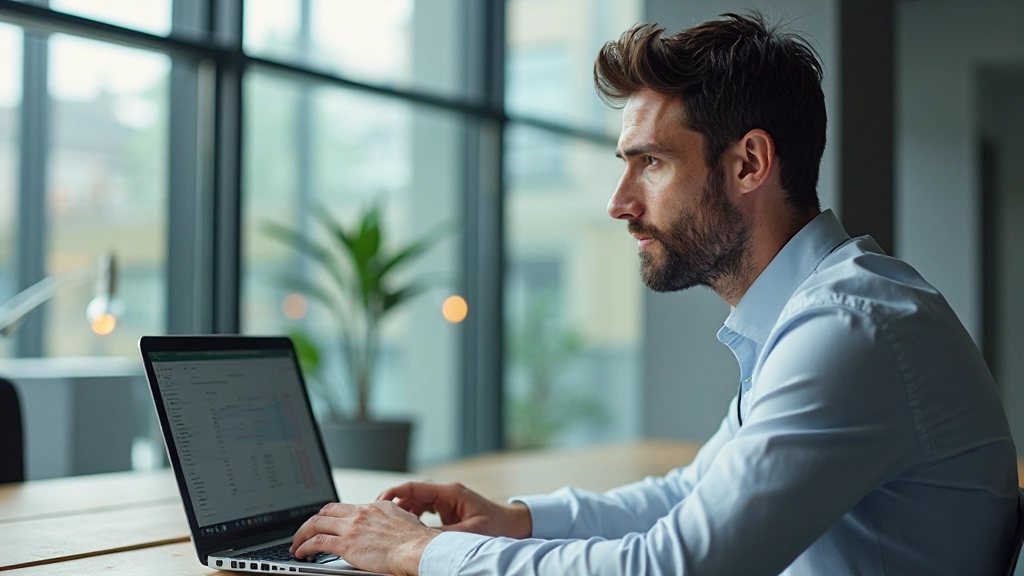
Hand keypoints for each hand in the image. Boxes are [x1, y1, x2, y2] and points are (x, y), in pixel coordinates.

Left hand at [289, 501, 438, 575]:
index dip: (331, 515)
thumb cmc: (417, 540)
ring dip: (302, 534)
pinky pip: (317, 542)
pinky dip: (305, 547)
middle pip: (326, 511)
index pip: (345, 507)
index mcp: (374, 507)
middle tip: (305, 531)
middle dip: (312, 521)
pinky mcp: (346, 544)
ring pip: (316, 524)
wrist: (417, 548)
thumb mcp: (405, 519)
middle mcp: (360, 513)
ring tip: (296, 544)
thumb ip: (393, 518)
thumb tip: (393, 523)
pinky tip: (301, 553)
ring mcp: (352, 527)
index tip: (326, 522)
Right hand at [378, 482, 531, 538]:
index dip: (394, 493)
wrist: (514, 524)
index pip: (415, 487)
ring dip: (402, 512)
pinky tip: (407, 529)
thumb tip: (422, 540)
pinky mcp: (447, 509)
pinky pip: (424, 510)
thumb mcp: (470, 531)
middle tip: (378, 517)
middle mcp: (446, 493)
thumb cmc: (497, 524)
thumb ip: (445, 535)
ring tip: (388, 525)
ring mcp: (446, 500)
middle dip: (394, 504)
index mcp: (450, 492)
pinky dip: (413, 518)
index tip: (379, 502)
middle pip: (412, 494)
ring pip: (416, 502)